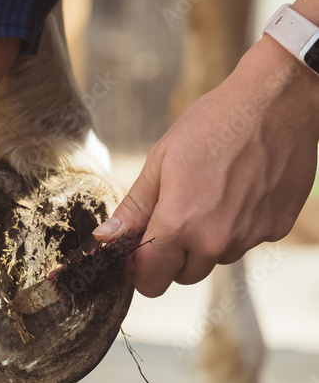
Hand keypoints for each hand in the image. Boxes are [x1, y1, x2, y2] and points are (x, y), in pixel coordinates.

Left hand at [93, 32, 318, 296]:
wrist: (275, 102)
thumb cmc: (213, 124)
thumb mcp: (160, 161)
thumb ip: (134, 208)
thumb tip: (105, 238)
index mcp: (179, 226)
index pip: (150, 280)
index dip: (140, 269)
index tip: (139, 252)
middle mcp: (216, 242)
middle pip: (183, 276)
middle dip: (173, 256)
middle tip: (176, 217)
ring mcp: (249, 238)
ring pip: (216, 259)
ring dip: (208, 241)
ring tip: (212, 196)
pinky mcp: (276, 229)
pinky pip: (247, 242)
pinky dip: (240, 226)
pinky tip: (241, 191)